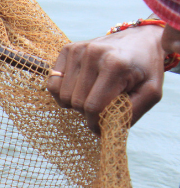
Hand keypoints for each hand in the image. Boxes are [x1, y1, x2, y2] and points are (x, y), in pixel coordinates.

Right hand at [48, 25, 164, 133]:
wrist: (141, 39)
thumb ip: (131, 113)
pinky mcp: (67, 49)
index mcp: (115, 64)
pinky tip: (79, 88)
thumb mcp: (151, 92)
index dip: (97, 123)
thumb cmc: (145, 68)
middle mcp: (93, 54)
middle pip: (76, 102)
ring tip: (92, 95)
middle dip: (87, 112)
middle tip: (102, 105)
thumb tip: (107, 131)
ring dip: (75, 103)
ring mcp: (78, 50)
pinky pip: (53, 84)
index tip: (104, 125)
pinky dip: (63, 92)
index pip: (93, 107)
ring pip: (63, 95)